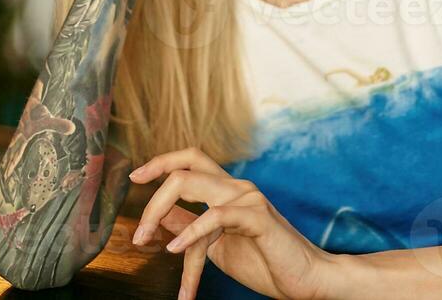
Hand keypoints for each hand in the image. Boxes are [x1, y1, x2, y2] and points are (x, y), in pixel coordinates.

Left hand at [129, 147, 339, 299]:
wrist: (307, 280)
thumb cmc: (266, 263)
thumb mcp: (217, 246)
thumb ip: (191, 227)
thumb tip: (161, 218)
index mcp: (227, 191)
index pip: (190, 159)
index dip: (160, 162)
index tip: (134, 176)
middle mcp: (237, 187)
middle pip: (184, 169)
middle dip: (152, 198)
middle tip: (138, 233)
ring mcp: (248, 199)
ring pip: (192, 185)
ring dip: (159, 214)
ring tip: (145, 243)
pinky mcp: (258, 217)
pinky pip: (216, 216)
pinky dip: (191, 232)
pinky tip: (175, 249)